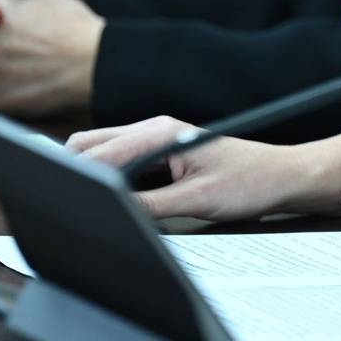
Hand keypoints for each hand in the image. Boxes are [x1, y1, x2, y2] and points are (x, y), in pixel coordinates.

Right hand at [65, 116, 302, 221]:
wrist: (281, 177)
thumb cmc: (250, 183)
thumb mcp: (196, 201)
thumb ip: (149, 206)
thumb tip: (111, 211)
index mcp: (160, 134)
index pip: (99, 152)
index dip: (75, 175)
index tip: (58, 196)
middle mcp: (154, 130)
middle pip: (91, 144)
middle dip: (74, 170)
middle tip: (65, 202)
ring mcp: (157, 140)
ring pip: (104, 152)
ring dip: (92, 173)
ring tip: (84, 201)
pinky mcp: (162, 154)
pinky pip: (122, 161)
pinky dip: (110, 177)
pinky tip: (111, 198)